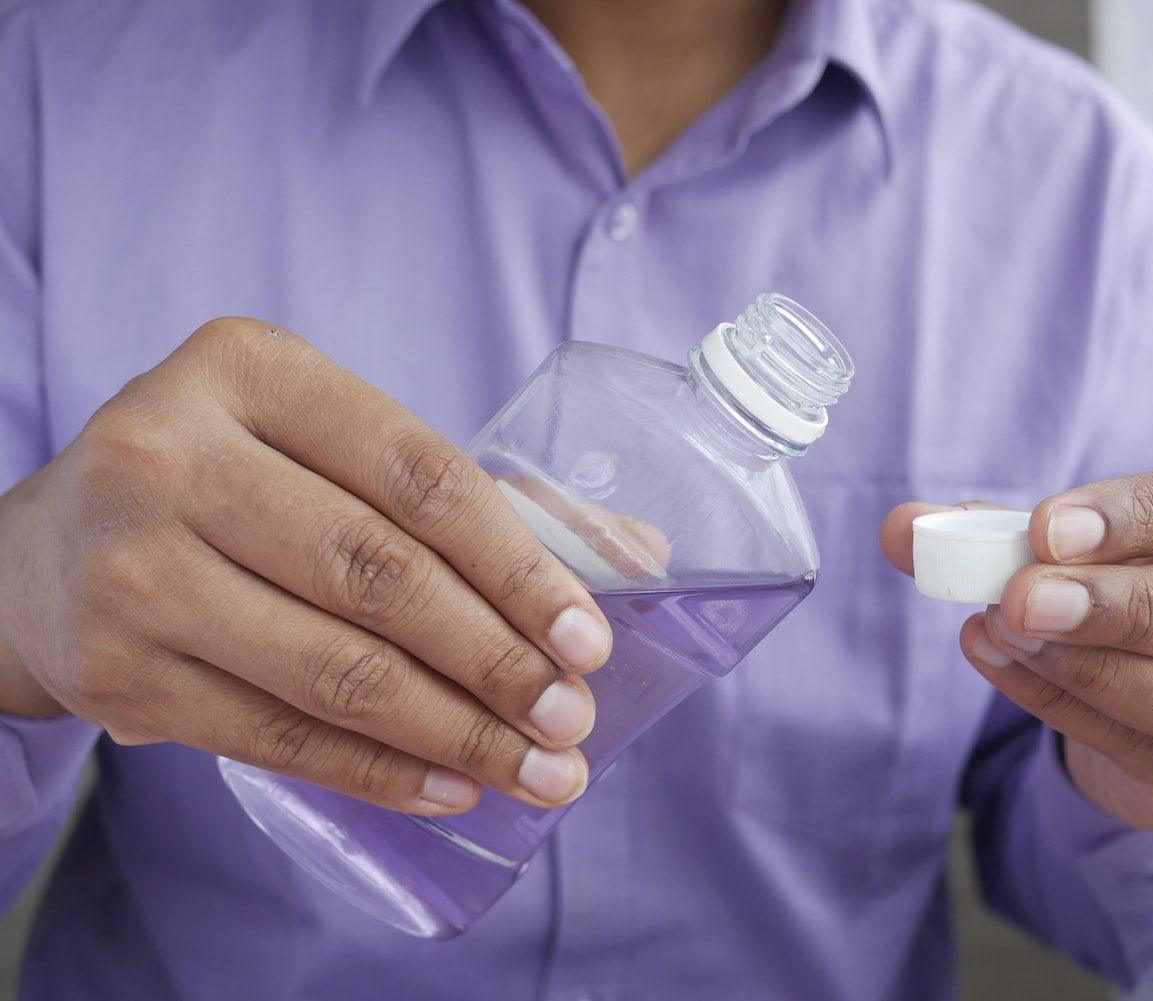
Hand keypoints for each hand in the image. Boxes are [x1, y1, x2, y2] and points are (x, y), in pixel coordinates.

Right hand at [0, 319, 614, 813]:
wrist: (49, 551)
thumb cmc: (232, 486)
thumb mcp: (327, 447)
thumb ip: (474, 495)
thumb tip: (638, 555)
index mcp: (249, 369)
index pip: (420, 474)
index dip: (519, 564)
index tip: (590, 637)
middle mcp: (172, 454)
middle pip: (379, 574)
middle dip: (496, 660)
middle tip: (571, 719)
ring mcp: (131, 566)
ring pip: (332, 668)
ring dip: (455, 733)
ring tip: (537, 769)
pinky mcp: (112, 670)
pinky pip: (275, 738)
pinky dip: (378, 771)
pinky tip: (451, 786)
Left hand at [882, 461, 1152, 830]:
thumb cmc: (1137, 574)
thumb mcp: (1080, 537)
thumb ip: (997, 529)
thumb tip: (900, 529)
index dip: (1142, 515)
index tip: (1047, 528)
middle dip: (1128, 607)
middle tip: (1022, 597)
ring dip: (1097, 670)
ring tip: (1003, 631)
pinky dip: (1066, 707)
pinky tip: (1000, 664)